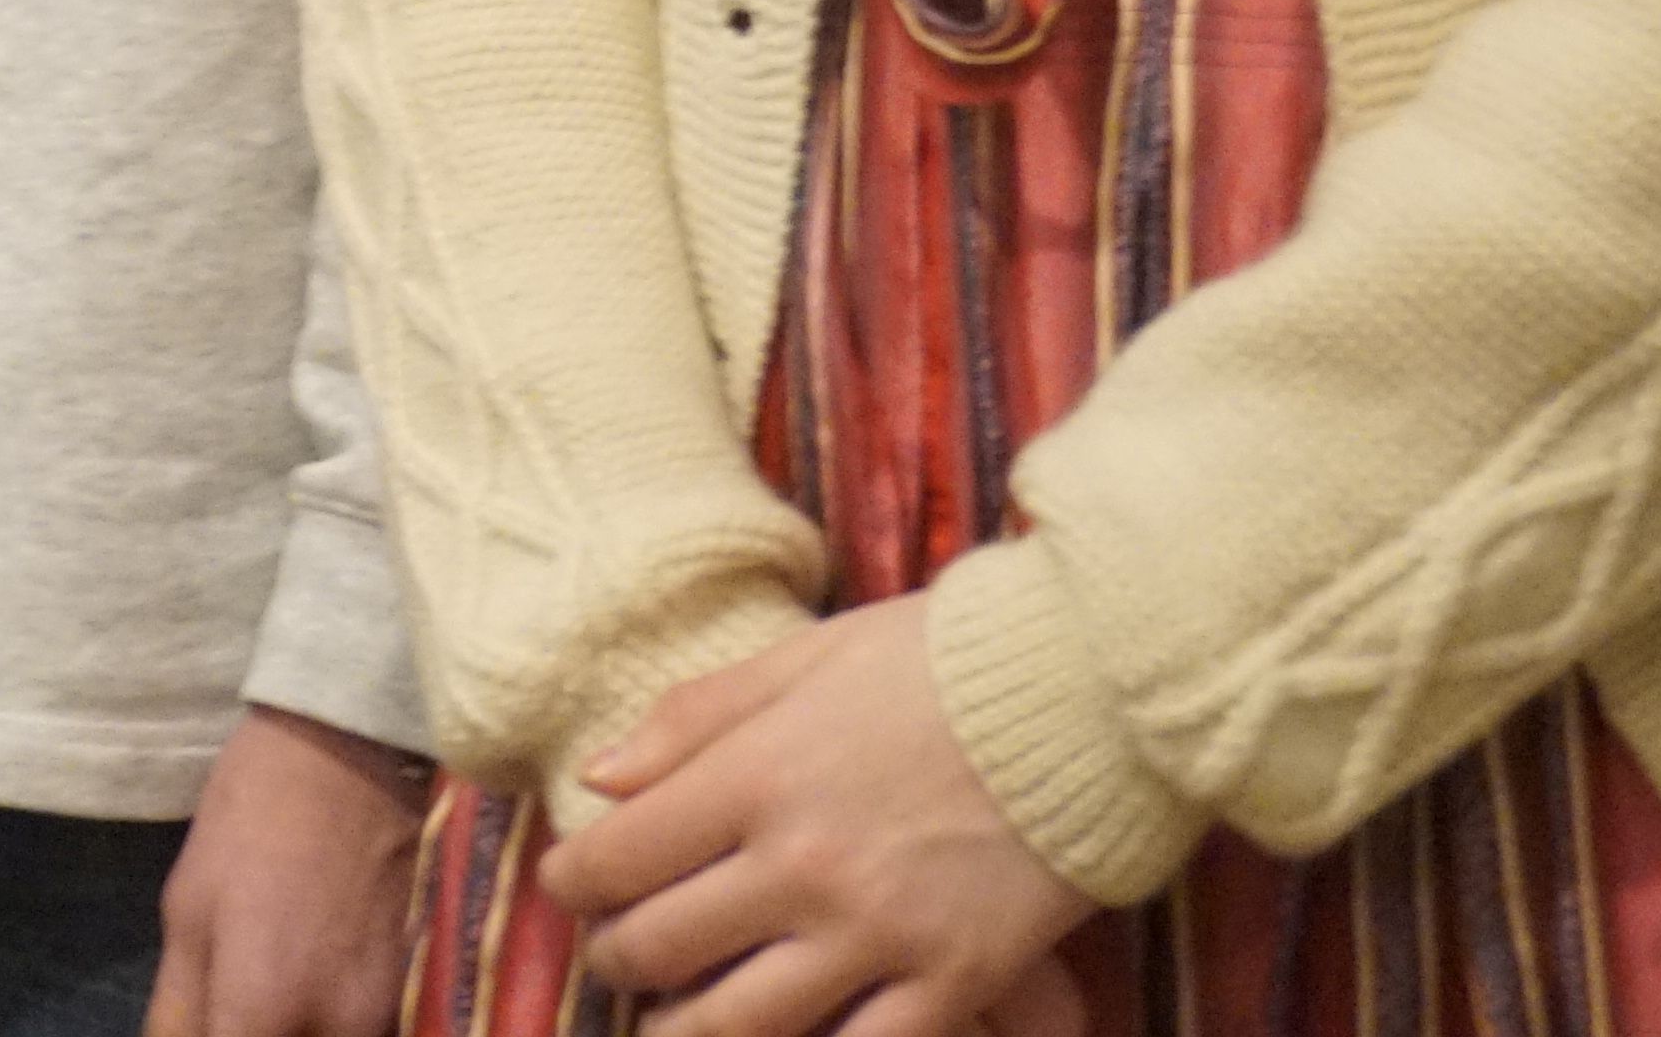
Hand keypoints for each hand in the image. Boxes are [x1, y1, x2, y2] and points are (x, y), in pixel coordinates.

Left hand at [145, 705, 427, 1036]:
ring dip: (302, 1030)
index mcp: (264, 1010)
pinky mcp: (426, 992)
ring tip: (284, 981)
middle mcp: (339, 1030)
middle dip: (258, 1035)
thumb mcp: (187, 912)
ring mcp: (394, 1016)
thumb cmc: (252, 822)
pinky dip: (342, 1022)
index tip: (215, 1023)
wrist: (353, 753)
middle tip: (241, 1005)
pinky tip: (323, 978)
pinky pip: (382, 1032)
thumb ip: (180, 1011)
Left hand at [543, 598, 1093, 1036]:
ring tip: (671, 1025)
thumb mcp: (802, 660)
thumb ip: (694, 721)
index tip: (570, 888)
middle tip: (616, 955)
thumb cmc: (939, 662)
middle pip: (662, 947)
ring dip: (684, 1031)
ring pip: (741, 1024)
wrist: (1089, 692)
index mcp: (755, 776)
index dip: (572, 884)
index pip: (615, 859)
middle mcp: (801, 865)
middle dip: (618, 959)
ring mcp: (879, 932)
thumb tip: (601, 778)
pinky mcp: (955, 979)